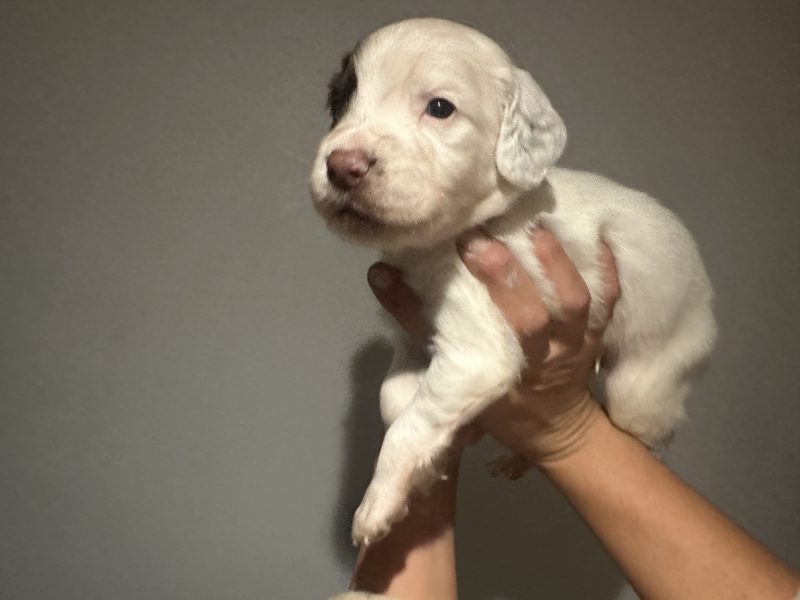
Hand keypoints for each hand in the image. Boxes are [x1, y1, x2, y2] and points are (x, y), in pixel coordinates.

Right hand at [367, 226, 619, 464]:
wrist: (557, 429)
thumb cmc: (500, 404)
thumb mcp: (452, 373)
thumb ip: (416, 322)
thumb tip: (380, 273)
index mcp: (506, 372)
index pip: (477, 333)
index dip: (463, 298)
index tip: (444, 256)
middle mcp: (545, 358)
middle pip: (530, 317)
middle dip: (504, 277)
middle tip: (478, 238)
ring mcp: (578, 345)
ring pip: (574, 304)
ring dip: (555, 266)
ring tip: (532, 227)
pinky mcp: (599, 334)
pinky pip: (610, 300)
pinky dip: (608, 269)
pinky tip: (598, 235)